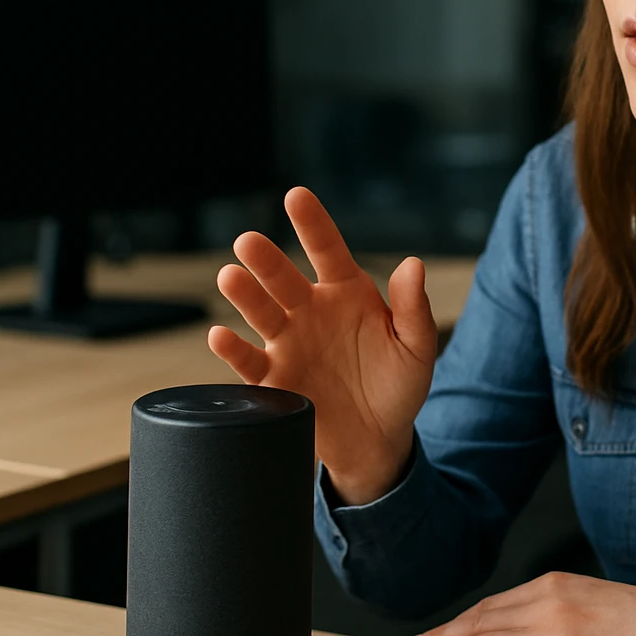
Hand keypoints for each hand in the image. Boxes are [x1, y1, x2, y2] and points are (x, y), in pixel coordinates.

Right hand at [207, 187, 435, 504]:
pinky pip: (249, 362)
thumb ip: (412, 308)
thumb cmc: (399, 385)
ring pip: (261, 313)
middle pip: (284, 278)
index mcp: (347, 293)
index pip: (327, 250)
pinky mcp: (274, 380)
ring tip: (230, 277)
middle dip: (266, 259)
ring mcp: (289, 343)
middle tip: (248, 241)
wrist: (377, 439)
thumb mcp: (416, 347)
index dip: (312, 224)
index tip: (296, 196)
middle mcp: (311, 311)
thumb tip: (413, 265)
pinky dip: (233, 350)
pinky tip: (220, 335)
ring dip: (244, 295)